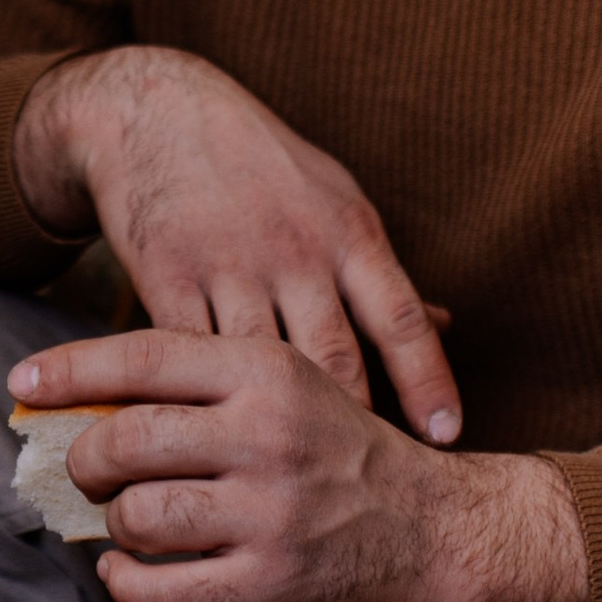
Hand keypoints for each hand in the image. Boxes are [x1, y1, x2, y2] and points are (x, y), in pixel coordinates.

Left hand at [10, 327, 590, 601]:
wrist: (436, 527)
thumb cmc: (340, 449)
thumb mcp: (287, 385)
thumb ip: (203, 382)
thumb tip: (85, 393)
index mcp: (266, 371)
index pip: (141, 359)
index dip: (68, 371)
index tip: (20, 387)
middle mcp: (266, 436)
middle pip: (125, 440)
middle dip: (86, 460)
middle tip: (87, 471)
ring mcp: (268, 514)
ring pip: (138, 515)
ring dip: (115, 523)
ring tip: (126, 521)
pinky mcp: (270, 585)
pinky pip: (164, 590)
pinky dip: (128, 583)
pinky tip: (127, 573)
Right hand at [13, 43, 461, 442]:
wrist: (154, 114)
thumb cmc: (259, 165)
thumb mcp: (334, 199)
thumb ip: (380, 271)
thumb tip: (447, 323)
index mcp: (349, 233)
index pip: (400, 319)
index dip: (428, 381)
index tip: (446, 437)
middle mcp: (296, 251)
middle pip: (334, 359)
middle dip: (352, 427)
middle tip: (366, 487)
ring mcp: (230, 266)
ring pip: (259, 368)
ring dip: (269, 430)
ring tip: (285, 484)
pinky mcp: (166, 277)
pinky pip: (187, 358)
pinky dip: (195, 406)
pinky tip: (203, 446)